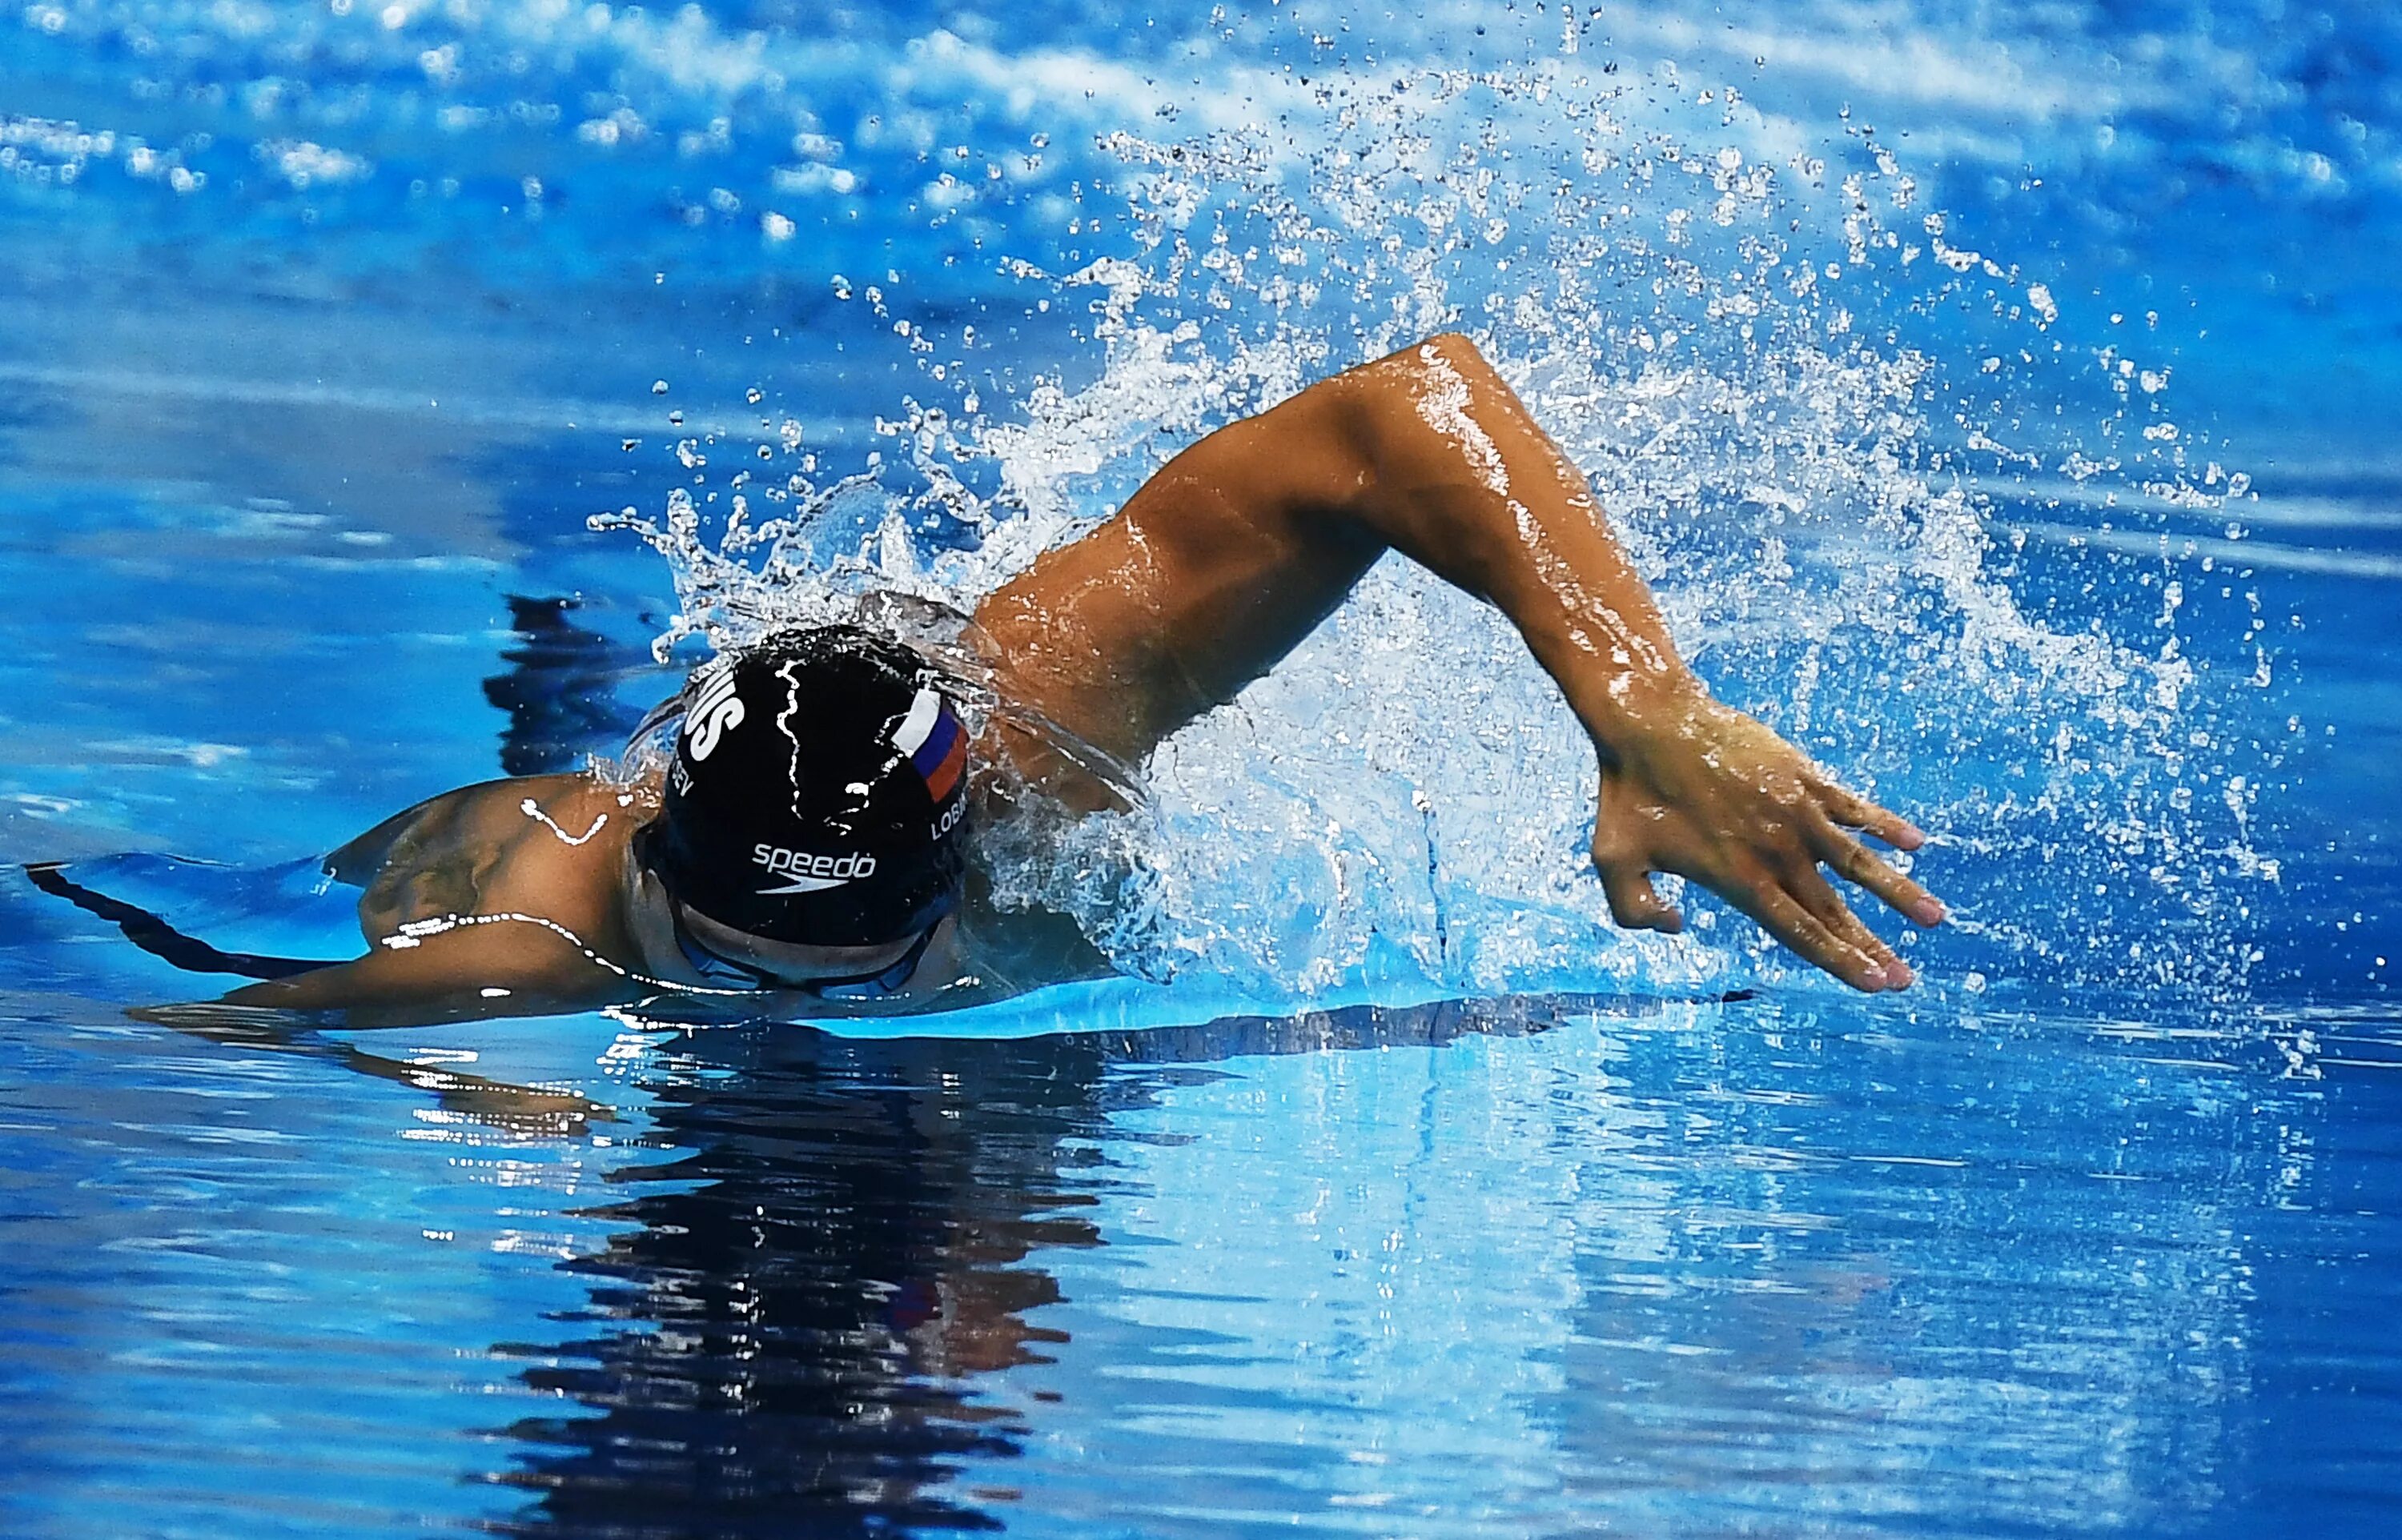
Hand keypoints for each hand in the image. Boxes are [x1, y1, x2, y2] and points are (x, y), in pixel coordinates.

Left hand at [1589, 692, 1944, 990]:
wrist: (1650, 720)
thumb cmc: (1627, 794)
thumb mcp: (1612, 862)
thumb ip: (1636, 911)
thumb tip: (1680, 927)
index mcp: (1740, 879)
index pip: (1800, 933)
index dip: (1840, 961)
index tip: (1877, 984)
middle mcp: (1777, 852)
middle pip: (1834, 910)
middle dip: (1873, 947)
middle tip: (1906, 979)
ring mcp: (1796, 813)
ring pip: (1860, 862)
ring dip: (1899, 893)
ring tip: (1936, 918)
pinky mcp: (1803, 776)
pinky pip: (1855, 807)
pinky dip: (1886, 825)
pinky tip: (1915, 844)